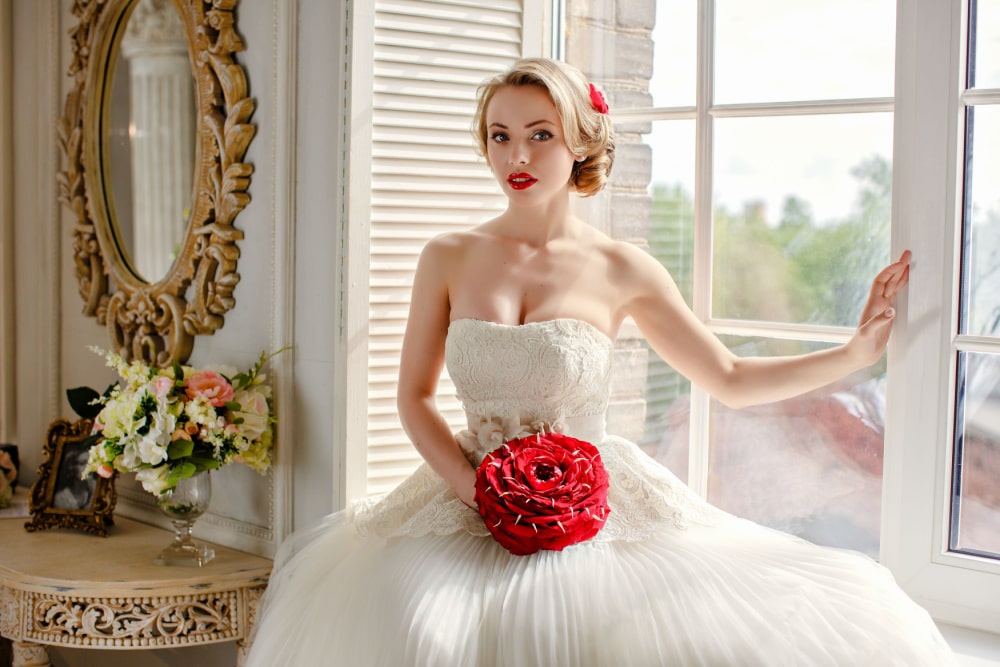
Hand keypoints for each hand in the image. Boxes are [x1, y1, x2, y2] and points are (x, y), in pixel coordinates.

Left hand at [847, 250, 910, 365]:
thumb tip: (891, 310)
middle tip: (907, 253)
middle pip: (888, 280)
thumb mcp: (867, 333)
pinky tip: (906, 284)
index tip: (900, 262)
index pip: (881, 282)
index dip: (889, 271)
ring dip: (900, 274)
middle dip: (898, 266)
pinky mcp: (888, 316)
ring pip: (893, 287)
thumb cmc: (860, 345)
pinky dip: (902, 288)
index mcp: (873, 305)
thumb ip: (878, 322)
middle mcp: (878, 304)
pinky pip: (896, 297)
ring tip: (909, 263)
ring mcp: (883, 309)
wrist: (859, 355)